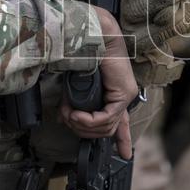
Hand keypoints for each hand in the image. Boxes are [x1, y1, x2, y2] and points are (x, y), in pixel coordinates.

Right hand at [60, 8, 135, 158]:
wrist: (92, 35)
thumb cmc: (83, 54)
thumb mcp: (77, 85)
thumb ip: (74, 103)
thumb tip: (64, 119)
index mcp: (113, 94)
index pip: (121, 123)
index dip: (122, 140)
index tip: (124, 155)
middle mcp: (122, 97)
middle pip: (106, 130)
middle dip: (83, 130)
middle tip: (68, 120)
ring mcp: (125, 95)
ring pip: (105, 127)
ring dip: (82, 125)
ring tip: (69, 115)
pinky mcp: (123, 93)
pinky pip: (106, 118)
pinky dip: (88, 120)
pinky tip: (77, 115)